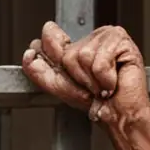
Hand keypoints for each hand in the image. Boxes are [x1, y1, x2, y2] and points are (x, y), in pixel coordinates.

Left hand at [21, 21, 149, 125]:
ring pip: (83, 56)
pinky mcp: (120, 40)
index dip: (57, 63)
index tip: (72, 80)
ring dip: (92, 80)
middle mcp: (90, 37)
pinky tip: (113, 80)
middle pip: (68, 54)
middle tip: (91, 86)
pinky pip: (100, 62)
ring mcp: (106, 35)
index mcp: (75, 45)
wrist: (119, 113)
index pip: (50, 40)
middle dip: (78, 78)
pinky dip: (105, 78)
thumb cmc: (95, 102)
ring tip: (102, 84)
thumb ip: (40, 70)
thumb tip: (29, 53)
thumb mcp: (59, 87)